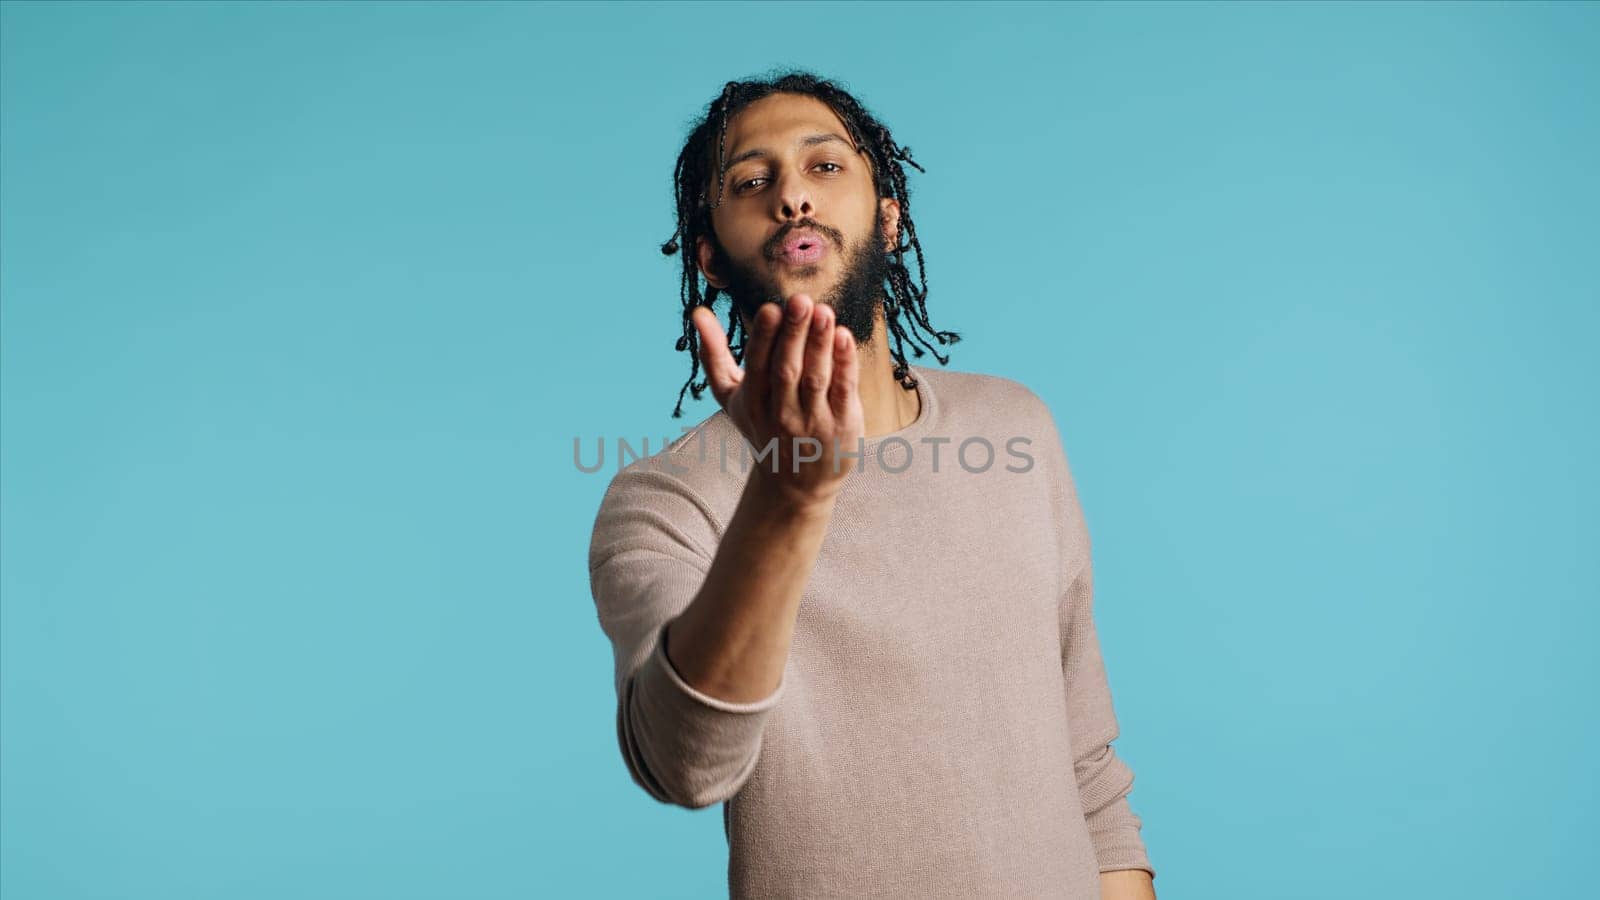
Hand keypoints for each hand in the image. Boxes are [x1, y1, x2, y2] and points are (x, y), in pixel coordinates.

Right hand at [692, 293, 864, 506]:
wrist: (794, 484)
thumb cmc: (762, 426)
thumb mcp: (731, 396)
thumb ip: (713, 354)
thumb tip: (697, 312)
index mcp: (752, 402)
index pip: (757, 366)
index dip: (764, 338)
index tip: (770, 308)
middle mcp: (781, 413)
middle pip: (786, 370)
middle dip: (793, 334)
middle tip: (801, 301)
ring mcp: (812, 421)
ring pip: (815, 378)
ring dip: (820, 344)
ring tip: (824, 312)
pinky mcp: (842, 425)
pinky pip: (844, 391)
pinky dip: (844, 364)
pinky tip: (844, 337)